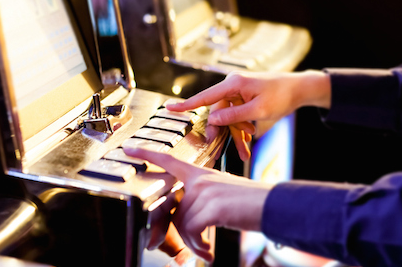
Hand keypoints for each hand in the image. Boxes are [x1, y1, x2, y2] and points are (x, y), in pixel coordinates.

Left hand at [124, 146, 272, 262]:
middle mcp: (201, 180)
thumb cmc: (251, 204)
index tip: (128, 149)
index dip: (147, 154)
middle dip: (181, 233)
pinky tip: (207, 251)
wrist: (274, 206)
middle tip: (194, 247)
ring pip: (182, 224)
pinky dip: (198, 246)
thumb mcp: (223, 196)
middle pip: (174, 209)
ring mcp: (206, 192)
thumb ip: (201, 203)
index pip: (169, 160)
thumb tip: (186, 225)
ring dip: (192, 244)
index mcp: (203, 174)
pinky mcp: (212, 207)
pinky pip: (192, 231)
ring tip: (205, 250)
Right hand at [167, 71, 329, 159]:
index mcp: (233, 84)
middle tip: (222, 150)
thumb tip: (213, 120)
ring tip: (244, 152)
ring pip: (229, 119)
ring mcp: (238, 93)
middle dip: (224, 133)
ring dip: (236, 135)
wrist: (299, 89)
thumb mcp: (259, 111)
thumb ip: (234, 116)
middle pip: (218, 113)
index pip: (205, 97)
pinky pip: (237, 117)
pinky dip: (242, 130)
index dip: (186, 105)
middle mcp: (232, 86)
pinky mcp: (244, 99)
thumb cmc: (281, 96)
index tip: (169, 109)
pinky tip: (247, 144)